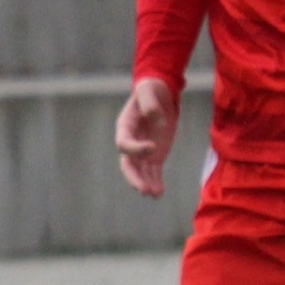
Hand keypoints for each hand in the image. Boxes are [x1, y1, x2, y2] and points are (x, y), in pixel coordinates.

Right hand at [115, 77, 178, 197]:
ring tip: (155, 194)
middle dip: (134, 177)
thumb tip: (157, 118)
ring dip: (146, 183)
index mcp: (125, 126)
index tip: (153, 147)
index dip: (136, 148)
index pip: (124, 143)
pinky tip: (160, 193)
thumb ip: (150, 103)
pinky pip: (153, 171)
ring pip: (140, 171)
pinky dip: (156, 182)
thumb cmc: (151, 90)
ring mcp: (143, 150)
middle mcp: (131, 141)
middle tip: (144, 189)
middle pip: (128, 164)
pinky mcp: (155, 155)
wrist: (159, 93)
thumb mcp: (150, 91)